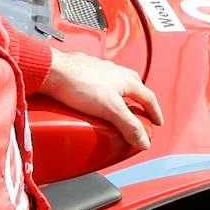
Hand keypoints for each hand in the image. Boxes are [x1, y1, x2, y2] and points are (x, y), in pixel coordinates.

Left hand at [41, 49, 160, 150]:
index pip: (149, 98)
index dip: (155, 112)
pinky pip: (102, 84)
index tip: (156, 122)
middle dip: (140, 103)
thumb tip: (142, 140)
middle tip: (141, 116)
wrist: (52, 70)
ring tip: (120, 109)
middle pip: (136, 89)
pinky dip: (106, 94)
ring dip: (123, 98)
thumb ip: (128, 124)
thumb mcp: (110, 108)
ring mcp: (101, 70)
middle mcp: (117, 72)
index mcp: (127, 80)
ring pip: (119, 85)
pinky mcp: (86, 71)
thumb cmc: (78, 83)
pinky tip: (98, 101)